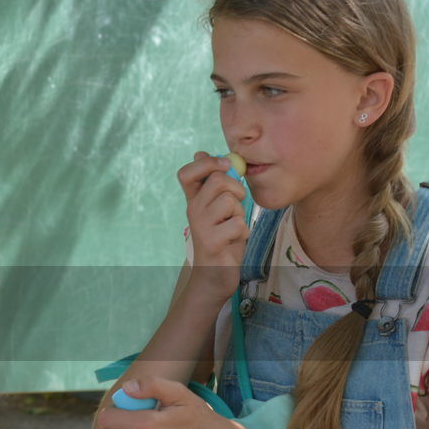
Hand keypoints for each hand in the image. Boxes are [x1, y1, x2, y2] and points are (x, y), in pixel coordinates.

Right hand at [178, 152, 247, 301]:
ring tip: (233, 226)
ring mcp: (200, 226)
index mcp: (193, 200)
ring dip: (240, 213)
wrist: (214, 275)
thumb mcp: (216, 208)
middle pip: (218, 180)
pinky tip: (234, 241)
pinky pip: (238, 224)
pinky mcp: (211, 242)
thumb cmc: (221, 239)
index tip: (225, 165)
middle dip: (236, 189)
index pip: (186, 172)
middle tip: (236, 206)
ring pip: (229, 201)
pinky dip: (242, 232)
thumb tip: (200, 153)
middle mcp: (192, 211)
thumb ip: (213, 183)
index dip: (207, 163)